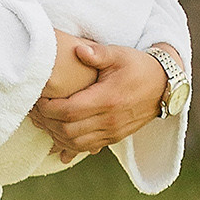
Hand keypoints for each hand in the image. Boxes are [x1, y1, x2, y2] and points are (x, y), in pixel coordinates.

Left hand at [33, 39, 172, 163]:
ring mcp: (113, 132)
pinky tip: (58, 144)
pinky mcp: (115, 138)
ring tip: (43, 123)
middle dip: (47, 123)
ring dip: (56, 136)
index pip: (68, 111)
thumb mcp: (119, 54)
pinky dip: (70, 147)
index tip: (37, 99)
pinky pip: (88, 149)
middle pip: (68, 130)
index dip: (47, 108)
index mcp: (107, 99)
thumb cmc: (138, 66)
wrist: (165, 86)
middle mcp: (109, 120)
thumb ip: (98, 53)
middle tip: (34, 111)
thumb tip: (78, 50)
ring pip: (76, 144)